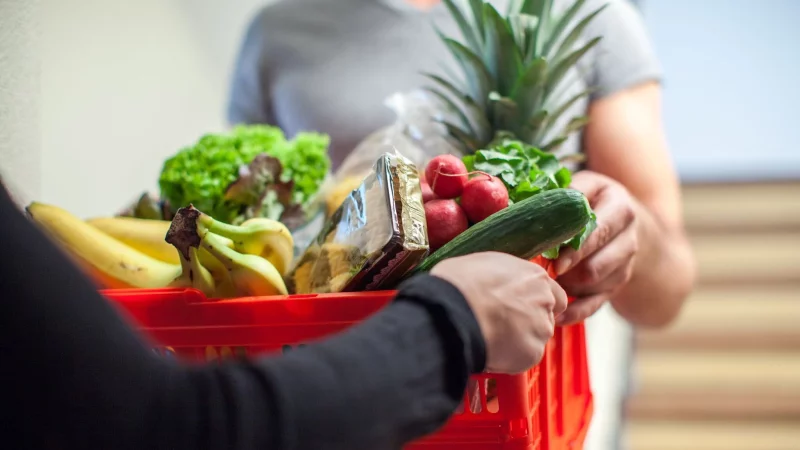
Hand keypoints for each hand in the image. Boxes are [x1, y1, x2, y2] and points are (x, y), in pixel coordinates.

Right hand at [431, 252, 566, 373]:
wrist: (453, 311)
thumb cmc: (460, 284)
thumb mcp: (483, 264)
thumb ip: (501, 276)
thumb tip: (492, 281)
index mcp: (535, 276)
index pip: (554, 295)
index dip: (537, 304)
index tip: (521, 308)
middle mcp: (544, 301)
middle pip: (546, 317)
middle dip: (528, 323)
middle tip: (502, 325)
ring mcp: (541, 328)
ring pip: (535, 339)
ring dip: (519, 341)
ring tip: (492, 338)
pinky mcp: (532, 353)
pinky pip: (524, 358)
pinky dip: (510, 358)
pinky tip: (490, 350)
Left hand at [554, 171, 638, 325]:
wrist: (622, 220)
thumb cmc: (591, 199)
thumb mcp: (584, 186)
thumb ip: (563, 194)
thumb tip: (525, 205)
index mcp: (621, 210)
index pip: (600, 232)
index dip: (576, 249)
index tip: (554, 261)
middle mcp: (628, 240)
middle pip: (598, 266)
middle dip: (568, 272)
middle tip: (542, 273)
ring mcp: (624, 266)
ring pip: (594, 287)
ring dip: (567, 288)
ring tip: (544, 282)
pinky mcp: (615, 286)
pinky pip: (595, 305)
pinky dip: (575, 312)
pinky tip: (556, 314)